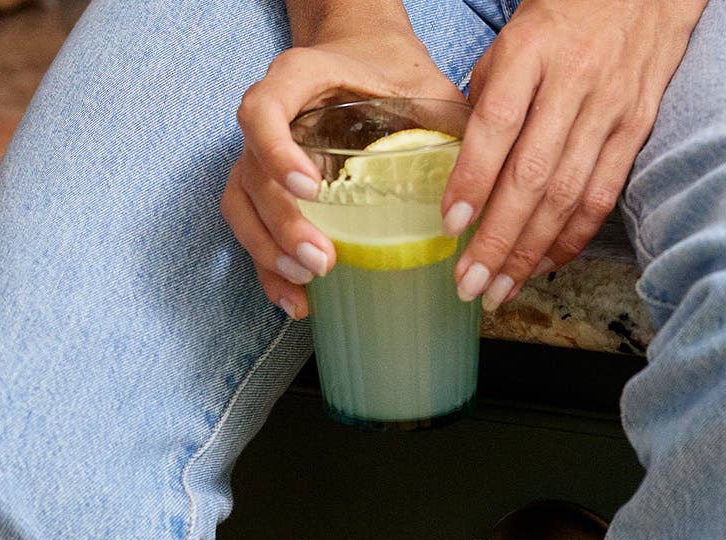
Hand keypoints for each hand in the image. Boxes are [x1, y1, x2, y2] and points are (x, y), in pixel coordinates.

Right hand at [223, 24, 463, 319]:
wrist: (362, 52)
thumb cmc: (391, 68)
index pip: (263, 111)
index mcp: (298, 80)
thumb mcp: (424, 82)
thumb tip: (484, 185)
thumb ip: (447, 119)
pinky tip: (298, 301)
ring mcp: (261, 155)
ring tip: (307, 285)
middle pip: (252, 174)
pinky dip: (269, 269)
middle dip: (281, 225)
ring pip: (241, 206)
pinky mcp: (265, 188)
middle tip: (321, 261)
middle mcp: (269, 117)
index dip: (277, 151)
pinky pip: (251, 229)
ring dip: (268, 253)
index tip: (311, 189)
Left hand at [441, 0, 706, 309]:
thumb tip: (465, 167)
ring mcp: (609, 110)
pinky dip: (570, 239)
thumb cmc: (567, 14)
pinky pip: (600, 197)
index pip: (497, 123)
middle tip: (469, 284)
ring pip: (566, 197)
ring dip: (529, 254)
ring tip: (499, 292)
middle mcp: (573, 82)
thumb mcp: (515, 36)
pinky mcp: (635, 130)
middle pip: (532, 176)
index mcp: (532, 50)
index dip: (473, 179)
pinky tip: (543, 266)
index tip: (450, 225)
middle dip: (497, 240)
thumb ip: (489, 96)